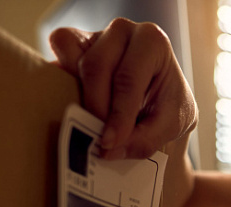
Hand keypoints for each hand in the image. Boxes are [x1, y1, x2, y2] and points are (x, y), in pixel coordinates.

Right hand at [48, 18, 197, 159]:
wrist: (161, 101)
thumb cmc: (169, 106)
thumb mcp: (172, 125)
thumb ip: (145, 139)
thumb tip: (107, 149)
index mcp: (153, 41)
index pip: (128, 78)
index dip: (118, 114)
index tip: (110, 142)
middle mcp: (123, 31)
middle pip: (96, 66)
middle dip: (96, 107)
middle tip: (100, 138)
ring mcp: (95, 36)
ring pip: (74, 58)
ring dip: (80, 95)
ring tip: (93, 122)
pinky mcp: (74, 46)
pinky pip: (58, 54)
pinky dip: (62, 79)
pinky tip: (77, 103)